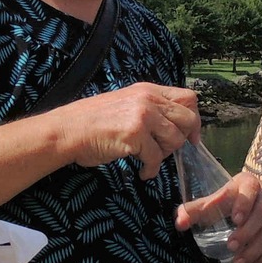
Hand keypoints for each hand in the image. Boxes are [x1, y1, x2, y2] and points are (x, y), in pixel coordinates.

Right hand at [53, 83, 199, 180]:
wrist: (68, 130)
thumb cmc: (92, 121)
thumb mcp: (125, 103)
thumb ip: (150, 107)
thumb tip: (173, 124)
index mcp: (148, 90)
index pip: (188, 97)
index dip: (193, 119)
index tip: (190, 136)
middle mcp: (148, 99)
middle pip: (188, 118)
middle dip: (184, 139)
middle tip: (168, 150)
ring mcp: (143, 116)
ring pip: (175, 140)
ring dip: (165, 155)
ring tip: (149, 159)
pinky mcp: (135, 135)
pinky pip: (156, 158)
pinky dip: (151, 170)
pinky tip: (142, 172)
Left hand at [177, 169, 261, 262]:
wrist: (251, 200)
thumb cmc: (228, 201)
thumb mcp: (212, 202)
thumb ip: (194, 211)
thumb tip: (179, 224)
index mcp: (248, 183)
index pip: (249, 189)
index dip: (244, 204)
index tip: (234, 220)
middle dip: (248, 231)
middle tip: (231, 247)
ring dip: (256, 248)